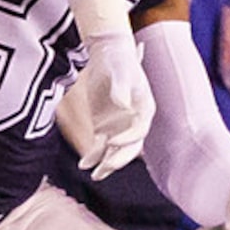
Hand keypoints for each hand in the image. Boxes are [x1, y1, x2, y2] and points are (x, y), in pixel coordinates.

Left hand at [74, 31, 154, 179]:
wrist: (107, 55)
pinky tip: (84, 165)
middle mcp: (134, 122)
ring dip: (106, 164)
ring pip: (115, 152)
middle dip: (118, 159)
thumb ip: (121, 89)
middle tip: (106, 168)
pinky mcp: (104, 127)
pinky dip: (93, 157)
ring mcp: (119, 127)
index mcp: (145, 110)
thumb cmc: (119, 61)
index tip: (111, 141)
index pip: (139, 132)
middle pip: (130, 147)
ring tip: (95, 174)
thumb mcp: (121, 72)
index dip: (127, 138)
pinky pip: (100, 147)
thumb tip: (123, 104)